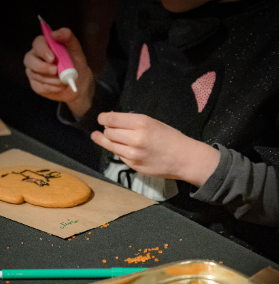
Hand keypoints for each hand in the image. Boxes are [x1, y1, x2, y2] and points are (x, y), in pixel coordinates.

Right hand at [24, 27, 93, 117]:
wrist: (79, 82)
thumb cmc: (75, 62)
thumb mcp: (75, 48)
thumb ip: (66, 36)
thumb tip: (54, 34)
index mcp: (44, 45)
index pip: (37, 43)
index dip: (42, 50)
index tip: (52, 58)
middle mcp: (35, 57)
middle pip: (29, 60)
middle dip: (42, 67)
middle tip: (55, 71)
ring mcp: (33, 71)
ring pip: (35, 75)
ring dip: (52, 79)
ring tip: (64, 80)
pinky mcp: (35, 84)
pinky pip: (39, 86)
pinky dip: (52, 87)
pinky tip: (60, 86)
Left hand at [90, 112, 219, 186]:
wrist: (184, 158)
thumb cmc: (170, 137)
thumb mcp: (152, 122)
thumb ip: (131, 122)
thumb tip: (110, 118)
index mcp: (141, 123)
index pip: (112, 119)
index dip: (103, 118)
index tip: (102, 118)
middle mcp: (135, 138)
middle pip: (108, 132)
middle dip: (106, 129)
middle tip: (107, 128)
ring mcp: (133, 154)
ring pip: (109, 145)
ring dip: (105, 140)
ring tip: (99, 136)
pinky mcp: (132, 165)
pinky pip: (118, 155)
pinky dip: (116, 150)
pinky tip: (119, 146)